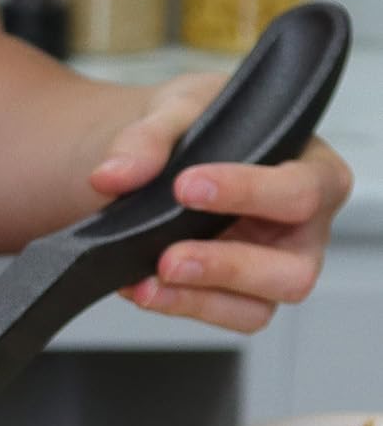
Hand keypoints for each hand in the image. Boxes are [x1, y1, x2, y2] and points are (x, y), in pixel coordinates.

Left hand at [89, 71, 355, 332]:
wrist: (164, 157)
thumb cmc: (201, 127)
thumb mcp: (178, 110)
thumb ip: (148, 137)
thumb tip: (111, 175)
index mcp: (314, 171)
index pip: (301, 190)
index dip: (249, 192)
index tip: (185, 187)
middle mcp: (304, 228)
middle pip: (294, 268)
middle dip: (228, 266)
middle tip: (169, 258)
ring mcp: (274, 268)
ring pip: (258, 307)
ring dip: (200, 299)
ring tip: (148, 283)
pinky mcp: (240, 296)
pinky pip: (223, 316)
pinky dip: (180, 306)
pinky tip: (141, 288)